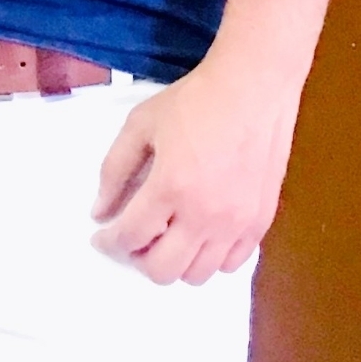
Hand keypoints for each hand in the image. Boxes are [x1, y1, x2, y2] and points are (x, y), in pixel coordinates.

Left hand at [91, 52, 298, 284]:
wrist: (254, 86)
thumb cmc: (195, 101)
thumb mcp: (141, 124)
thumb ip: (115, 170)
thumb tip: (99, 212)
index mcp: (170, 187)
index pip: (130, 238)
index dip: (108, 242)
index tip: (101, 236)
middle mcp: (204, 214)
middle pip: (162, 270)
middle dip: (138, 257)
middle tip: (135, 236)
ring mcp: (236, 223)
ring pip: (197, 275)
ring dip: (175, 261)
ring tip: (168, 236)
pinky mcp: (260, 221)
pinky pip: (231, 265)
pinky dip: (210, 259)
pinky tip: (201, 235)